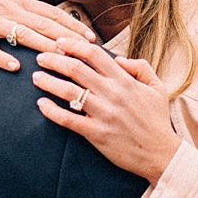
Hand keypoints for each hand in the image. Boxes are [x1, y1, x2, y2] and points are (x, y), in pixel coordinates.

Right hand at [0, 0, 93, 72]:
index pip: (52, 14)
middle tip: (87, 52)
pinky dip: (1, 56)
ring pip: (23, 35)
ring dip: (44, 47)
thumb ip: (22, 1)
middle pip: (44, 26)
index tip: (91, 38)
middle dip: (68, 39)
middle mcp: (9, 10)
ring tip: (62, 59)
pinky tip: (13, 67)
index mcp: (18, 0)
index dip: (73, 26)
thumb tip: (41, 11)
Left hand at [33, 38, 182, 183]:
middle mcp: (112, 94)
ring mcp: (103, 114)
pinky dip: (52, 111)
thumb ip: (140, 67)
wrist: (161, 154)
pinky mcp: (97, 134)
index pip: (94, 55)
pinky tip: (41, 104)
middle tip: (40, 57)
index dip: (74, 45)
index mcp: (125, 81)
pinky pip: (69, 119)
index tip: (60, 42)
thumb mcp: (157, 87)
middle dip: (54, 60)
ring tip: (36, 77)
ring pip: (69, 92)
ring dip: (49, 82)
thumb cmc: (157, 120)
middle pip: (76, 69)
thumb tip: (118, 59)